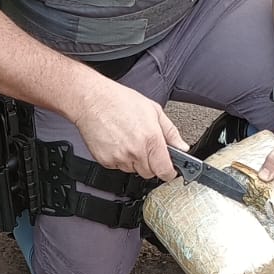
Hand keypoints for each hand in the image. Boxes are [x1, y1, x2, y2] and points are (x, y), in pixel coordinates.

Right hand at [72, 77, 186, 180]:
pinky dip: (119, 158)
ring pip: (133, 170)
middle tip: (145, 146)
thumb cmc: (120, 101)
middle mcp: (136, 151)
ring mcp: (119, 158)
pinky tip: (117, 142)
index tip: (169, 169)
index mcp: (151, 139)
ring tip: (128, 139)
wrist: (92, 100)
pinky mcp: (105, 161)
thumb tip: (182, 146)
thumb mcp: (153, 110)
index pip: (165, 170)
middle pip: (149, 172)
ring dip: (134, 160)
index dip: (169, 172)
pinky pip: (117, 166)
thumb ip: (171, 132)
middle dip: (150, 163)